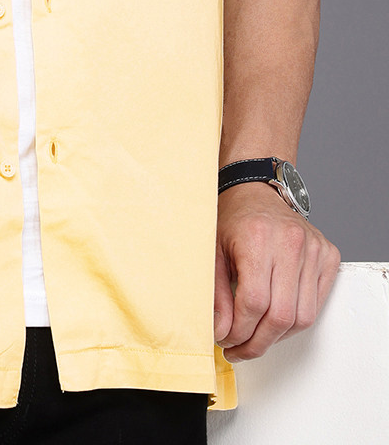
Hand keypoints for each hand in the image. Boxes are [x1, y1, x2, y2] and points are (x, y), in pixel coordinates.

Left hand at [214, 182, 339, 361]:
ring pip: (302, 317)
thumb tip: (221, 333)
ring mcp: (314, 249)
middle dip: (257, 343)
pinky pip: (316, 305)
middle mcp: (290, 242)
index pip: (253, 302)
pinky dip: (295, 321)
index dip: (239, 330)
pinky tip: (275, 322)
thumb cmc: (232, 218)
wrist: (257, 190)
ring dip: (277, 337)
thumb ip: (216, 294)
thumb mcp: (213, 251)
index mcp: (257, 237)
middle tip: (239, 349)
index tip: (226, 340)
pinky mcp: (328, 255)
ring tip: (255, 338)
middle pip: (280, 315)